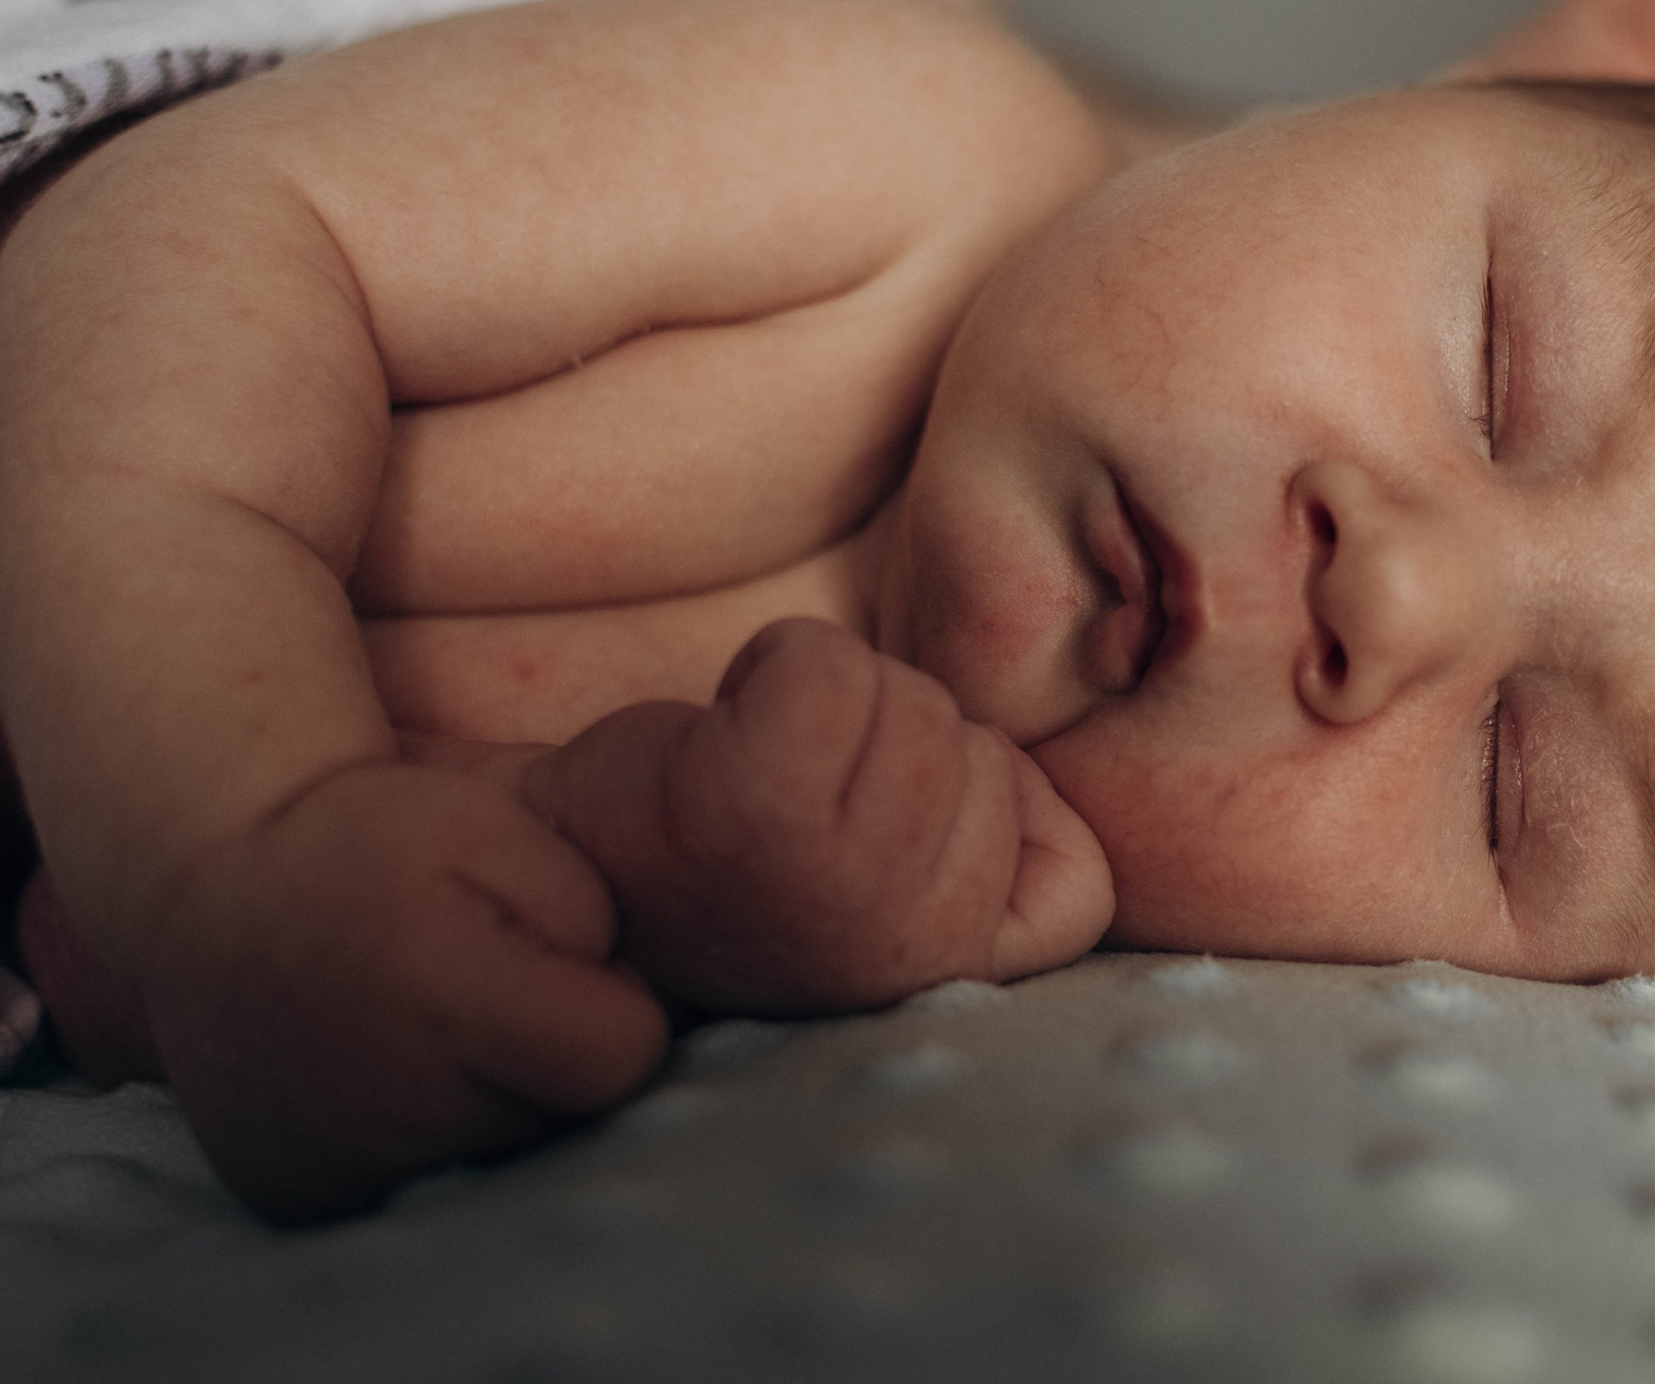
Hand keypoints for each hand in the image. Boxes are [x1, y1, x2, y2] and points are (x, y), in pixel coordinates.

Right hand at [139, 764, 669, 1221]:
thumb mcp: (503, 823)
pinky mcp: (297, 1196)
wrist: (203, 877)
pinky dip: (416, 1137)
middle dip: (548, 1054)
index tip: (566, 968)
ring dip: (488, 1098)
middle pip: (561, 1118)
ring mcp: (338, 1168)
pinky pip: (414, 1188)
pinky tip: (380, 1067)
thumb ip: (594, 911)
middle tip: (480, 983)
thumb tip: (630, 1012)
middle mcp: (394, 1110)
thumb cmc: (368, 837)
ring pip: (496, 1158)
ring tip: (428, 1021)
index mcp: (453, 1004)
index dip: (615, 1007)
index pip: (622, 1060)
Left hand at [526, 617, 1114, 1014]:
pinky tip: (723, 737)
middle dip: (899, 749)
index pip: (1079, 879)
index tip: (885, 854)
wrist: (556, 880)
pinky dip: (777, 667)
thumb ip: (1011, 860)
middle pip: (988, 757)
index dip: (994, 831)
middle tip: (801, 804)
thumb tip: (1098, 740)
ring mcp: (838, 883)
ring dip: (836, 704)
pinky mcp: (757, 807)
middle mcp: (907, 955)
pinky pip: (830, 668)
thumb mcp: (910, 894)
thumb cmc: (737, 871)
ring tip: (762, 768)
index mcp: (948, 988)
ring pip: (914, 704)